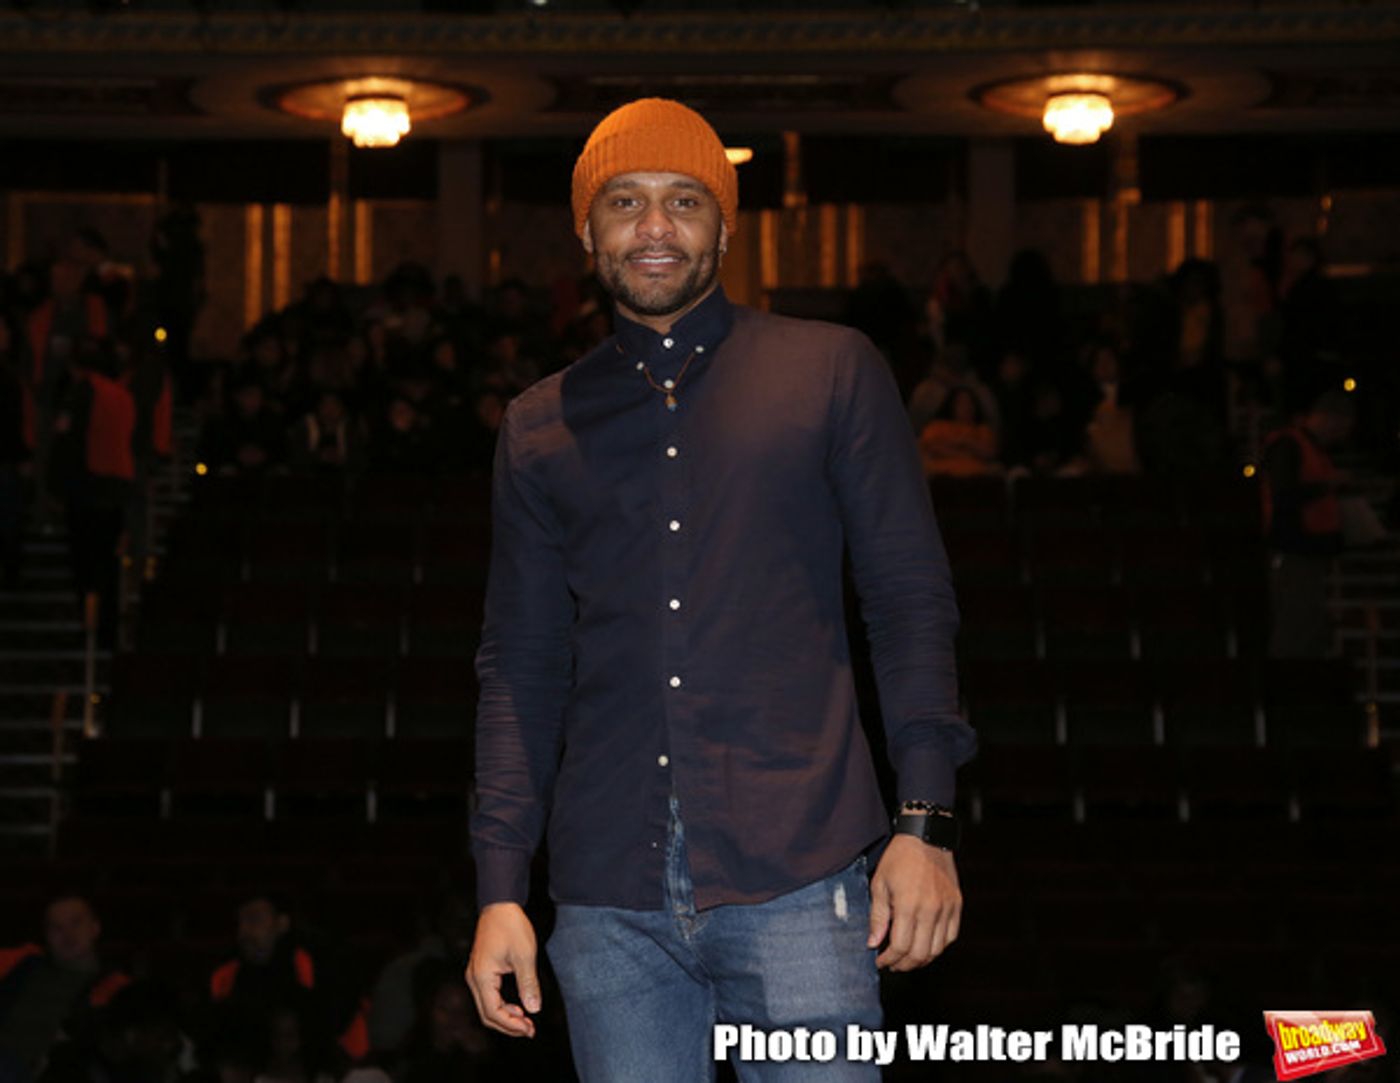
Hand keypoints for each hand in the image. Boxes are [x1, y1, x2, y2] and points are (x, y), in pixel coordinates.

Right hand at [465, 902, 540, 1037]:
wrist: (500, 904)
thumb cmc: (511, 926)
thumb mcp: (524, 956)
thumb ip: (528, 984)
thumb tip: (534, 1009)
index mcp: (482, 976)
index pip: (493, 1012)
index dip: (511, 1025)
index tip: (530, 1029)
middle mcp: (474, 978)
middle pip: (487, 1014)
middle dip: (508, 1025)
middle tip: (529, 1030)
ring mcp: (475, 974)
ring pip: (486, 1006)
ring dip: (505, 1016)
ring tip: (526, 1021)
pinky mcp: (481, 970)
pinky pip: (488, 996)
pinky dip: (502, 1005)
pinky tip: (518, 1006)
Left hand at [867, 834, 961, 971]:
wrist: (926, 836)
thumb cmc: (899, 858)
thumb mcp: (879, 884)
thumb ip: (878, 917)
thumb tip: (873, 943)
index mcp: (908, 905)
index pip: (900, 946)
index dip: (888, 959)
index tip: (880, 961)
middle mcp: (931, 909)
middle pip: (920, 953)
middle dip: (903, 964)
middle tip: (892, 964)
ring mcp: (947, 908)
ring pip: (937, 949)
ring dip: (921, 960)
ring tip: (907, 958)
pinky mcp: (956, 905)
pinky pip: (951, 936)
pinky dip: (938, 947)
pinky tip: (925, 946)